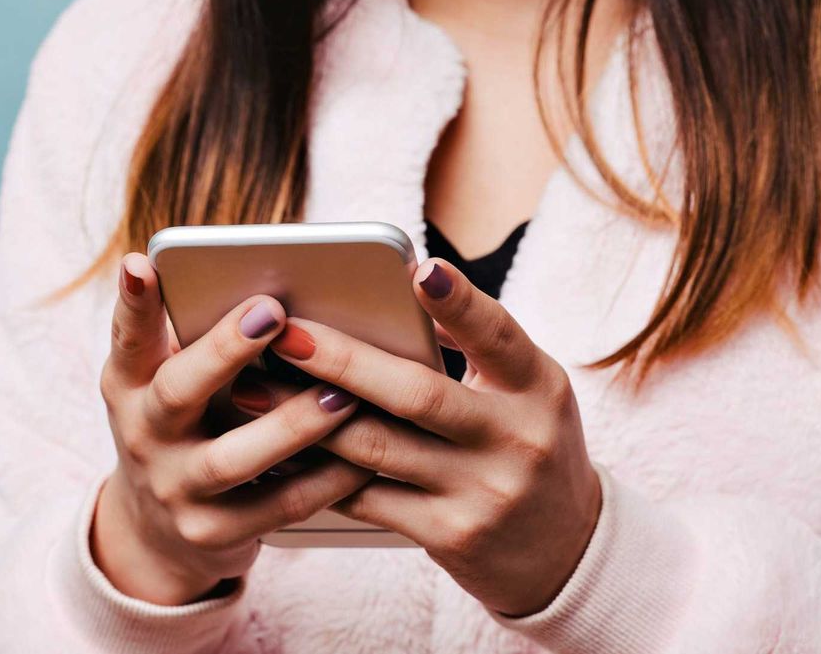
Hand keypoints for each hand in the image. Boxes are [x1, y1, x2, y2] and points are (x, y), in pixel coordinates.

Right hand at [92, 253, 370, 605]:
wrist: (158, 530)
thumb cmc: (186, 424)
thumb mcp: (168, 380)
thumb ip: (199, 337)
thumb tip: (274, 280)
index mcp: (131, 384)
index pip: (128, 337)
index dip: (133, 303)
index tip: (143, 264)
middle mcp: (143, 434)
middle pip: (177, 391)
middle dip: (224, 351)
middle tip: (274, 311)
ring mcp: (174, 488)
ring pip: (233, 459)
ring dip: (293, 425)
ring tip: (345, 395)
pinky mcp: (211, 532)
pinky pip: (277, 507)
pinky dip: (324, 480)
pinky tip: (364, 456)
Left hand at [250, 257, 601, 616]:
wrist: (566, 550)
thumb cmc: (529, 447)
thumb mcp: (528, 393)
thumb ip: (475, 348)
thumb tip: (399, 289)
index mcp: (538, 387)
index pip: (499, 336)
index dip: (460, 303)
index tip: (419, 270)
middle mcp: (516, 439)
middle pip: (418, 394)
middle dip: (343, 361)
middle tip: (285, 334)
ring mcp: (483, 492)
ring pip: (378, 448)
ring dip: (308, 417)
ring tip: (255, 388)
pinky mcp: (451, 535)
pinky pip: (369, 498)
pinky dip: (320, 472)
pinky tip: (280, 449)